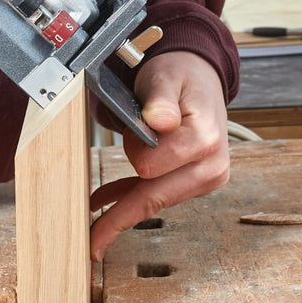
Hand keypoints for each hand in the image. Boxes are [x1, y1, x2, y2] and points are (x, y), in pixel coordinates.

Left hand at [89, 51, 229, 260]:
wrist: (200, 78)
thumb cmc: (180, 75)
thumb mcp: (165, 76)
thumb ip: (160, 98)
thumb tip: (159, 120)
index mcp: (205, 138)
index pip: (153, 166)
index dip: (132, 153)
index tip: (121, 143)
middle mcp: (211, 165)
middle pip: (155, 195)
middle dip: (123, 202)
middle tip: (90, 227)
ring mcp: (206, 178)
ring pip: (154, 201)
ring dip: (125, 205)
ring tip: (95, 221)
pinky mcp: (195, 183)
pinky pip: (158, 198)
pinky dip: (132, 200)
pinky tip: (107, 206)